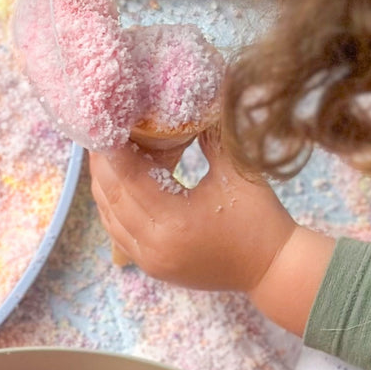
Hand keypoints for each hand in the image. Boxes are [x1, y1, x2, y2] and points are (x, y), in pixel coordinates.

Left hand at [89, 128, 297, 293]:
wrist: (274, 270)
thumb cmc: (261, 219)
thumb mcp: (238, 171)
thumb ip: (211, 136)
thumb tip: (196, 99)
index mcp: (174, 221)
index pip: (129, 178)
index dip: (112, 150)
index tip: (102, 124)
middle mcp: (153, 244)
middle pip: (111, 196)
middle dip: (102, 163)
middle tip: (96, 132)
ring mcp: (149, 259)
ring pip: (109, 216)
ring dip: (103, 184)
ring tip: (102, 153)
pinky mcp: (150, 266)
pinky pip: (117, 232)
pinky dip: (112, 207)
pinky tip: (115, 184)